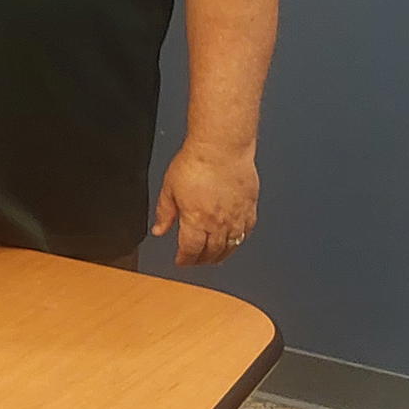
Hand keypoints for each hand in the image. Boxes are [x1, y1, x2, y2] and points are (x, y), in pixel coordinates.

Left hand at [151, 142, 257, 265]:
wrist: (222, 147)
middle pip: (212, 252)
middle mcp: (218, 223)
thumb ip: (164, 213)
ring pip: (231, 246)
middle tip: (195, 260)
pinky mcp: (250, 207)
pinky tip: (234, 240)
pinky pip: (246, 232)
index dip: (185, 259)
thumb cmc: (196, 162)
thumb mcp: (169, 188)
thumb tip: (159, 230)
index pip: (191, 251)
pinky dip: (239, 240)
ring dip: (221, 254)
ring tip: (213, 256)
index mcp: (196, 220)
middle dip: (201, 260)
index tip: (181, 261)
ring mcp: (237, 217)